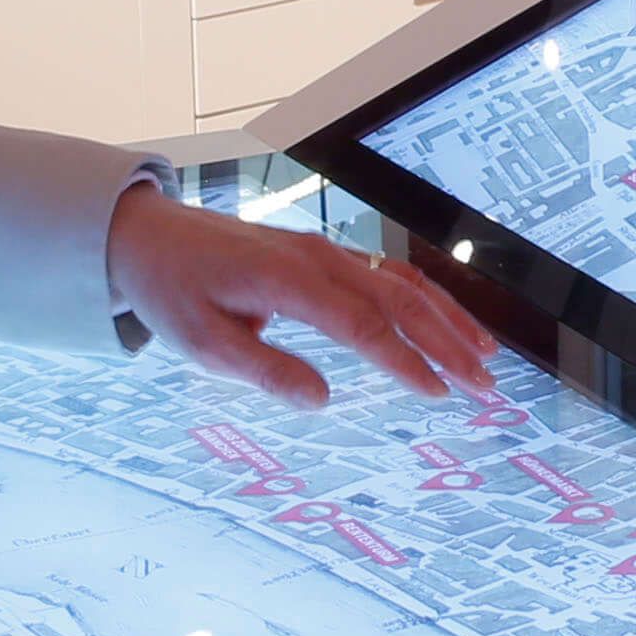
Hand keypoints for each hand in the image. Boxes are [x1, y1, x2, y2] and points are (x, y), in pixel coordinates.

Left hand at [104, 187, 508, 411]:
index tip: (437, 394)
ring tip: (485, 360)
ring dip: (448, 320)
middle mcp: (317, 258)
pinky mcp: (324, 255)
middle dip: (448, 344)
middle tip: (486, 388)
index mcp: (288, 279)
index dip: (404, 361)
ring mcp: (325, 252)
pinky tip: (448, 326)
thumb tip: (322, 399)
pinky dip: (426, 301)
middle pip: (399, 299)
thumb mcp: (202, 342)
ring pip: (403, 281)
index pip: (363, 324)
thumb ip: (264, 369)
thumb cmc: (172, 290)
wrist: (150, 235)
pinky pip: (386, 274)